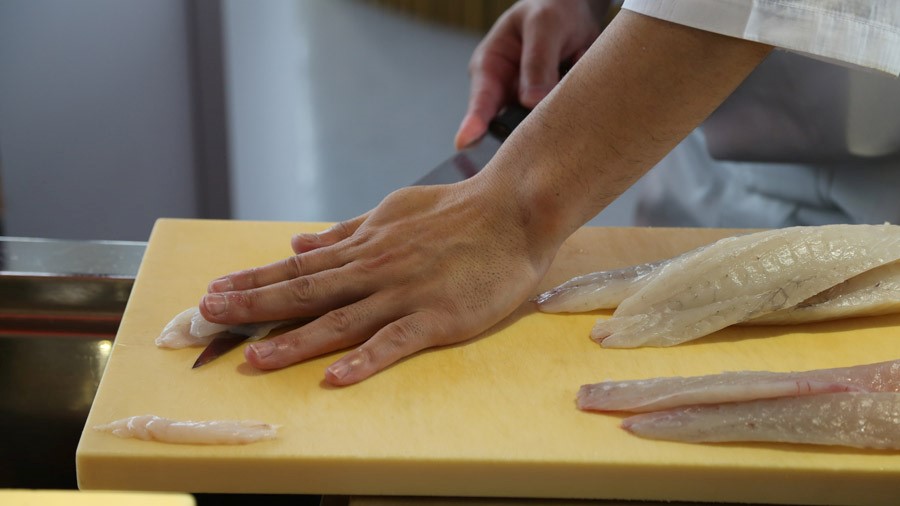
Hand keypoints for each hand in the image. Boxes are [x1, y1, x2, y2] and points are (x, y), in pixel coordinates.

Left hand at [198, 180, 558, 385]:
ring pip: (340, 321)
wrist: (513, 209)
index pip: (299, 267)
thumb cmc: (457, 210)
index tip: (215, 290)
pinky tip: (335, 378)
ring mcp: (404, 294)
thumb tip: (299, 242)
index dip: (254, 280)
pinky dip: (364, 360)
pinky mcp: (437, 317)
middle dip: (254, 306)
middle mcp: (374, 270)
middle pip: (305, 293)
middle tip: (208, 319)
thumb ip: (346, 232)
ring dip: (294, 340)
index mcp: (364, 247)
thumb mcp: (392, 210)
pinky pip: (394, 343)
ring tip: (254, 357)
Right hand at [454, 0, 604, 148]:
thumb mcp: (543, 24)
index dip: (473, 123)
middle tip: (544, 125)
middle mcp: (504, 92)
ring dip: (554, 118)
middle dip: (523, 132)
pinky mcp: (549, 111)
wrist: (576, 13)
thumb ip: (538, 60)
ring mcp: (527, 105)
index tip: (465, 142)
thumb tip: (531, 101)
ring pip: (536, 128)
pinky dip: (571, 110)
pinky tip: (578, 91)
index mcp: (489, 68)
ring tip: (569, 91)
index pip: (480, 100)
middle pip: (507, 126)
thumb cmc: (549, 11)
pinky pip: (559, 120)